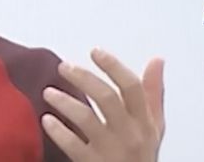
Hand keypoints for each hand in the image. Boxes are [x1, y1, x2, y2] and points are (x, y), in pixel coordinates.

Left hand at [41, 48, 164, 161]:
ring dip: (64, 102)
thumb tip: (157, 61)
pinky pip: (73, 145)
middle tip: (63, 67)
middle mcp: (131, 135)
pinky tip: (46, 120)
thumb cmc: (140, 156)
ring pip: (87, 119)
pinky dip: (58, 131)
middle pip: (107, 98)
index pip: (132, 88)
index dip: (113, 66)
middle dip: (83, 78)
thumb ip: (152, 94)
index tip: (95, 52)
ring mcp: (112, 151)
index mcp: (145, 122)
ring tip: (47, 92)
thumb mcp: (153, 126)